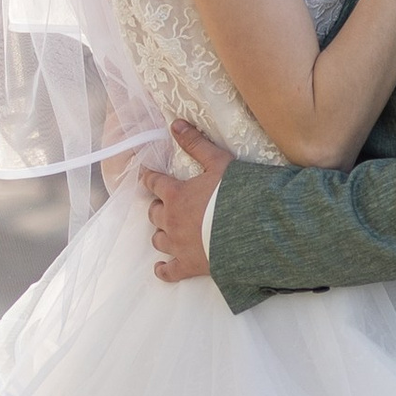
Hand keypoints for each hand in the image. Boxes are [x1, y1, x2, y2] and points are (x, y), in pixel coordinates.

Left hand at [142, 123, 231, 282]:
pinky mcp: (188, 265)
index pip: (153, 183)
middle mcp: (171, 220)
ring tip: (167, 231)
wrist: (251, 231)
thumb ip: (196, 144)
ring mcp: (178, 245)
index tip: (145, 175)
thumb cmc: (236, 194)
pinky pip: (168, 271)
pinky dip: (163, 269)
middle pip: (154, 213)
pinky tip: (161, 267)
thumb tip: (175, 124)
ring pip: (158, 239)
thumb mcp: (218, 163)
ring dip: (161, 233)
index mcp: (175, 194)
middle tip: (164, 204)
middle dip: (157, 207)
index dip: (149, 178)